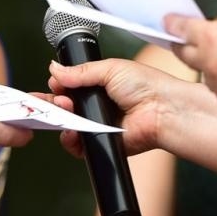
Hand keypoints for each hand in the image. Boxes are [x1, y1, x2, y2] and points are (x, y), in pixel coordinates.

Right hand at [45, 57, 214, 158]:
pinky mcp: (101, 143)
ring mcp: (97, 126)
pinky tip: (71, 131)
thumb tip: (55, 69)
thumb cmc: (145, 85)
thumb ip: (80, 71)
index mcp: (98, 86)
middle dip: (53, 102)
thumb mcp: (110, 69)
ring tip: (66, 107)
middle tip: (56, 98)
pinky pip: (78, 146)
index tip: (54, 83)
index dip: (58, 85)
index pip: (69, 86)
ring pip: (67, 126)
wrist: (162, 109)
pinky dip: (70, 140)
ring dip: (61, 118)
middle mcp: (96, 106)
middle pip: (64, 107)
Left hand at [163, 14, 216, 113]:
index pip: (182, 30)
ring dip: (216, 69)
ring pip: (208, 76)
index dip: (174, 25)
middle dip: (185, 48)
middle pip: (186, 55)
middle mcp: (209, 65)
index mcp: (211, 39)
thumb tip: (215, 36)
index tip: (168, 23)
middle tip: (186, 42)